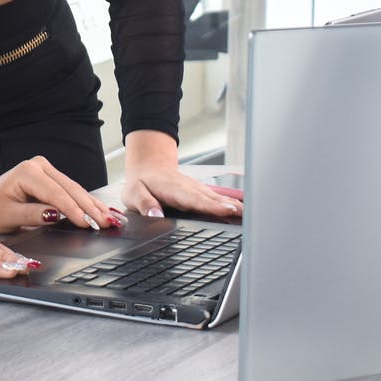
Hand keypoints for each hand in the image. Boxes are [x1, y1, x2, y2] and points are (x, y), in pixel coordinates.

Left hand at [0, 155, 122, 234]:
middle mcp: (38, 165)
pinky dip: (86, 202)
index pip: (56, 193)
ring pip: (75, 189)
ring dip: (93, 205)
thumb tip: (55, 215)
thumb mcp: (8, 216)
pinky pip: (71, 190)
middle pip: (70, 189)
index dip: (74, 209)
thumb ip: (32, 215)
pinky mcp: (51, 177)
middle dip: (90, 208)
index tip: (87, 223)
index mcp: (27, 172)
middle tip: (107, 223)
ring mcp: (46, 169)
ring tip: (110, 219)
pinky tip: (102, 210)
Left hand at [121, 131, 243, 219]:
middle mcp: (187, 187)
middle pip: (210, 198)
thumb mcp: (134, 193)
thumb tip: (156, 215)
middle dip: (228, 206)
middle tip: (245, 214)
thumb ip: (145, 204)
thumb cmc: (141, 182)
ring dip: (231, 204)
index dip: (211, 205)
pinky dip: (228, 201)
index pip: (194, 199)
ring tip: (246, 213)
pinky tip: (239, 208)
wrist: (147, 166)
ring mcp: (195, 188)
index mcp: (172, 189)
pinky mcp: (198, 191)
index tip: (226, 210)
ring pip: (215, 197)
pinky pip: (215, 197)